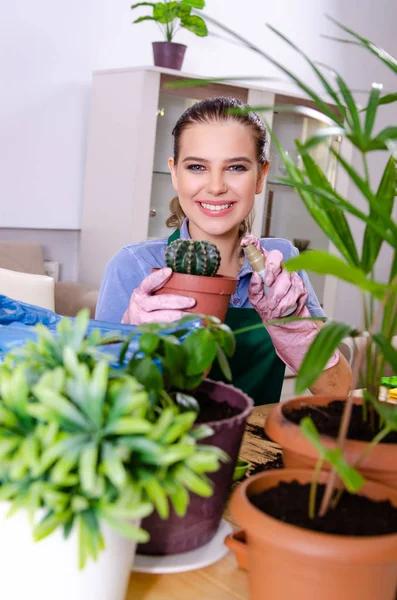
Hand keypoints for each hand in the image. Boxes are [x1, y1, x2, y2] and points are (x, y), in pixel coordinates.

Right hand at [121, 268, 195, 324]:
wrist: (133, 321)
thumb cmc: (147, 303)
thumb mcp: (148, 293)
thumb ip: (160, 286)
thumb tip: (186, 279)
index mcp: (140, 293)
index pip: (148, 283)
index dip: (158, 277)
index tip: (169, 271)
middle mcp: (140, 306)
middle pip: (160, 302)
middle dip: (178, 302)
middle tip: (192, 301)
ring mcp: (143, 320)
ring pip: (163, 318)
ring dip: (179, 317)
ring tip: (194, 316)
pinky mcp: (149, 331)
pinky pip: (165, 329)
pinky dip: (176, 327)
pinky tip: (187, 326)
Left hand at [241, 235, 338, 373]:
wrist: (285, 324)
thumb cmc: (268, 309)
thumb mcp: (257, 300)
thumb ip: (254, 288)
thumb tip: (257, 276)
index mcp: (264, 269)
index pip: (258, 249)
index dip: (252, 242)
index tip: (247, 242)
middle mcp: (278, 268)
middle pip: (276, 257)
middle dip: (272, 268)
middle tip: (268, 282)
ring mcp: (291, 276)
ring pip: (286, 277)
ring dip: (278, 295)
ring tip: (274, 307)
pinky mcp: (301, 286)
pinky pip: (295, 290)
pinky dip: (287, 303)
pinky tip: (283, 309)